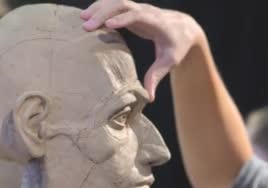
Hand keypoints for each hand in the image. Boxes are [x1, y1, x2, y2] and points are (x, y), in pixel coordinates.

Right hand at [81, 0, 204, 100]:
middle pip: (123, 5)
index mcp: (157, 22)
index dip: (122, 19)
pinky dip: (102, 7)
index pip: (138, 16)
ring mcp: (139, 8)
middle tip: (87, 25)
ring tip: (83, 18)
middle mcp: (147, 11)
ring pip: (117, 2)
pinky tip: (89, 15)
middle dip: (104, 13)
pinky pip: (116, 5)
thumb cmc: (177, 46)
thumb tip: (149, 98)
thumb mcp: (169, 62)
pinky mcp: (133, 10)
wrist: (184, 28)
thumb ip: (157, 77)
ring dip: (99, 8)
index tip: (107, 26)